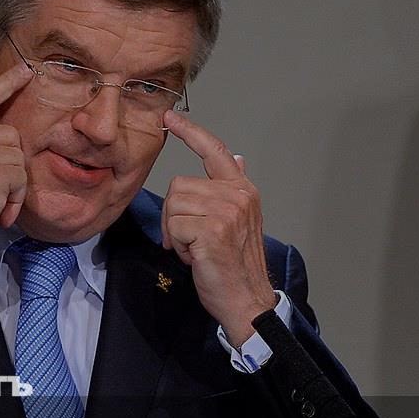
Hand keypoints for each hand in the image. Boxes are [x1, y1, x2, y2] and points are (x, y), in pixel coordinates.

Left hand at [161, 110, 276, 347]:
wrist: (247, 300)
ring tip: (196, 249)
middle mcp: (238, 195)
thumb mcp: (237, 221)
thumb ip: (231, 189)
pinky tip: (196, 257)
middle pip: (178, 185)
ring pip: (174, 205)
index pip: (215, 150)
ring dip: (176, 232)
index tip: (171, 118)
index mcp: (242, 189)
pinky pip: (176, 227)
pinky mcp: (213, 230)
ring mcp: (227, 211)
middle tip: (189, 239)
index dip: (191, 132)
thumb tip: (236, 158)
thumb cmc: (235, 264)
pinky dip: (179, 246)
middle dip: (174, 215)